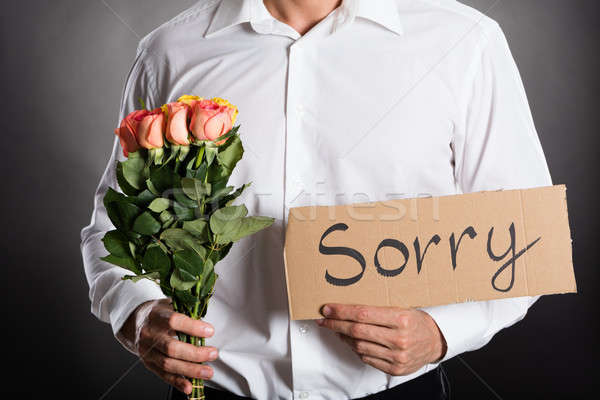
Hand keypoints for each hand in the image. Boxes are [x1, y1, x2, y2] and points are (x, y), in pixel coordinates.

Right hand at [118, 299, 217, 394]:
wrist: (135, 323)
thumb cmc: (159, 314)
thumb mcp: (170, 305)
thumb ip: (187, 312)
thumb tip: (207, 324)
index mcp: (156, 315)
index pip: (173, 321)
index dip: (192, 327)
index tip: (210, 331)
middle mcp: (149, 334)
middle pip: (171, 347)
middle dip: (195, 353)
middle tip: (212, 353)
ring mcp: (147, 350)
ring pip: (168, 363)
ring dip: (190, 370)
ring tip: (208, 371)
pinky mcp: (148, 363)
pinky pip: (163, 375)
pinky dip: (177, 382)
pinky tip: (189, 386)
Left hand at [317, 304, 446, 375]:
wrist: (436, 342)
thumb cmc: (416, 321)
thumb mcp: (401, 308)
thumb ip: (377, 309)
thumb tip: (347, 308)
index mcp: (401, 319)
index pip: (362, 314)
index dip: (341, 311)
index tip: (328, 309)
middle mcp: (399, 339)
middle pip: (357, 331)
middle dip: (336, 324)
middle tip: (324, 319)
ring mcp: (397, 356)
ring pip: (359, 346)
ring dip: (344, 337)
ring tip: (338, 330)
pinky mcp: (394, 369)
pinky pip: (366, 358)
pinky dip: (356, 349)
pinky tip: (352, 341)